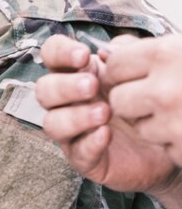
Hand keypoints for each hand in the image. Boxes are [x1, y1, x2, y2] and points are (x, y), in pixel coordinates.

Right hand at [35, 34, 180, 193]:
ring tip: (104, 113)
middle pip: (43, 90)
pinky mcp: (84, 157)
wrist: (166, 140)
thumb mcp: (138, 70)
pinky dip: (89, 142)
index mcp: (76, 73)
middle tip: (90, 86)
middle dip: (64, 87)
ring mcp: (72, 130)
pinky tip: (106, 134)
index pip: (51, 56)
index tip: (83, 55)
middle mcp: (67, 101)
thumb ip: (126, 53)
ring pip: (52, 123)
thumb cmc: (145, 103)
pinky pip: (77, 152)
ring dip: (75, 117)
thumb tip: (108, 51)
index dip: (59, 52)